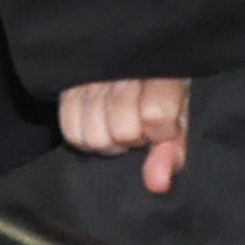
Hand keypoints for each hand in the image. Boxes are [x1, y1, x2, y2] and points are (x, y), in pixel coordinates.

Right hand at [58, 77, 190, 192]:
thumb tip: (157, 183)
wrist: (132, 60)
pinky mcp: (65, 87)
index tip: (163, 128)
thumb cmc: (160, 93)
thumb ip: (171, 149)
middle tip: (138, 126)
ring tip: (116, 124)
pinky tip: (98, 124)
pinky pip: (70, 132)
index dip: (160, 133)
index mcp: (159, 71)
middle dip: (132, 138)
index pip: (155, 115)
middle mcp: (120, 70)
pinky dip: (84, 137)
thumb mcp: (179, 117)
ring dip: (107, 140)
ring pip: (94, 137)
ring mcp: (89, 77)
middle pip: (122, 131)